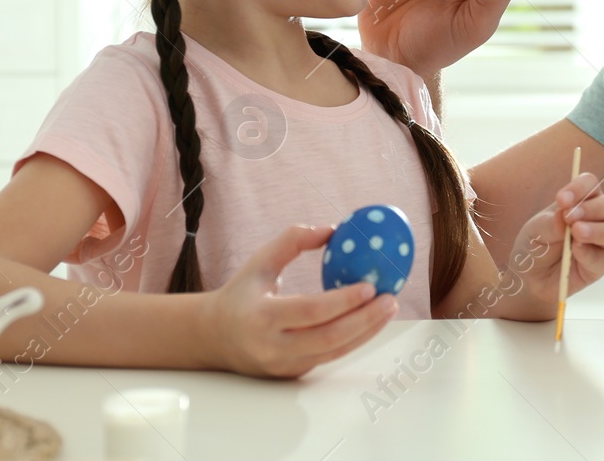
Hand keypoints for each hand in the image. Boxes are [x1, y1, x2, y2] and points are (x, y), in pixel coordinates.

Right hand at [203, 224, 397, 377]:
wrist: (215, 337)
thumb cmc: (241, 293)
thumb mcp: (259, 261)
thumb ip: (292, 241)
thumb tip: (332, 230)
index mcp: (261, 317)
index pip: (309, 311)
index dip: (342, 301)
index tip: (369, 285)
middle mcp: (273, 346)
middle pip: (329, 338)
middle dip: (365, 319)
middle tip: (389, 298)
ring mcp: (284, 364)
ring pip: (334, 352)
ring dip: (367, 331)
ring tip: (388, 308)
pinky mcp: (294, 373)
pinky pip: (330, 356)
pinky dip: (354, 338)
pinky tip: (371, 320)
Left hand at [510, 172, 603, 305]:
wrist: (530, 276)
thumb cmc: (536, 243)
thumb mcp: (536, 229)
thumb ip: (551, 222)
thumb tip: (565, 213)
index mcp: (582, 200)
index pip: (591, 184)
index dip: (580, 187)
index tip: (562, 199)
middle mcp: (598, 218)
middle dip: (594, 208)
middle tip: (570, 216)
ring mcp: (602, 242)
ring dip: (596, 230)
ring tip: (576, 232)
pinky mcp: (599, 266)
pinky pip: (602, 258)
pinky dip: (588, 253)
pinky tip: (575, 251)